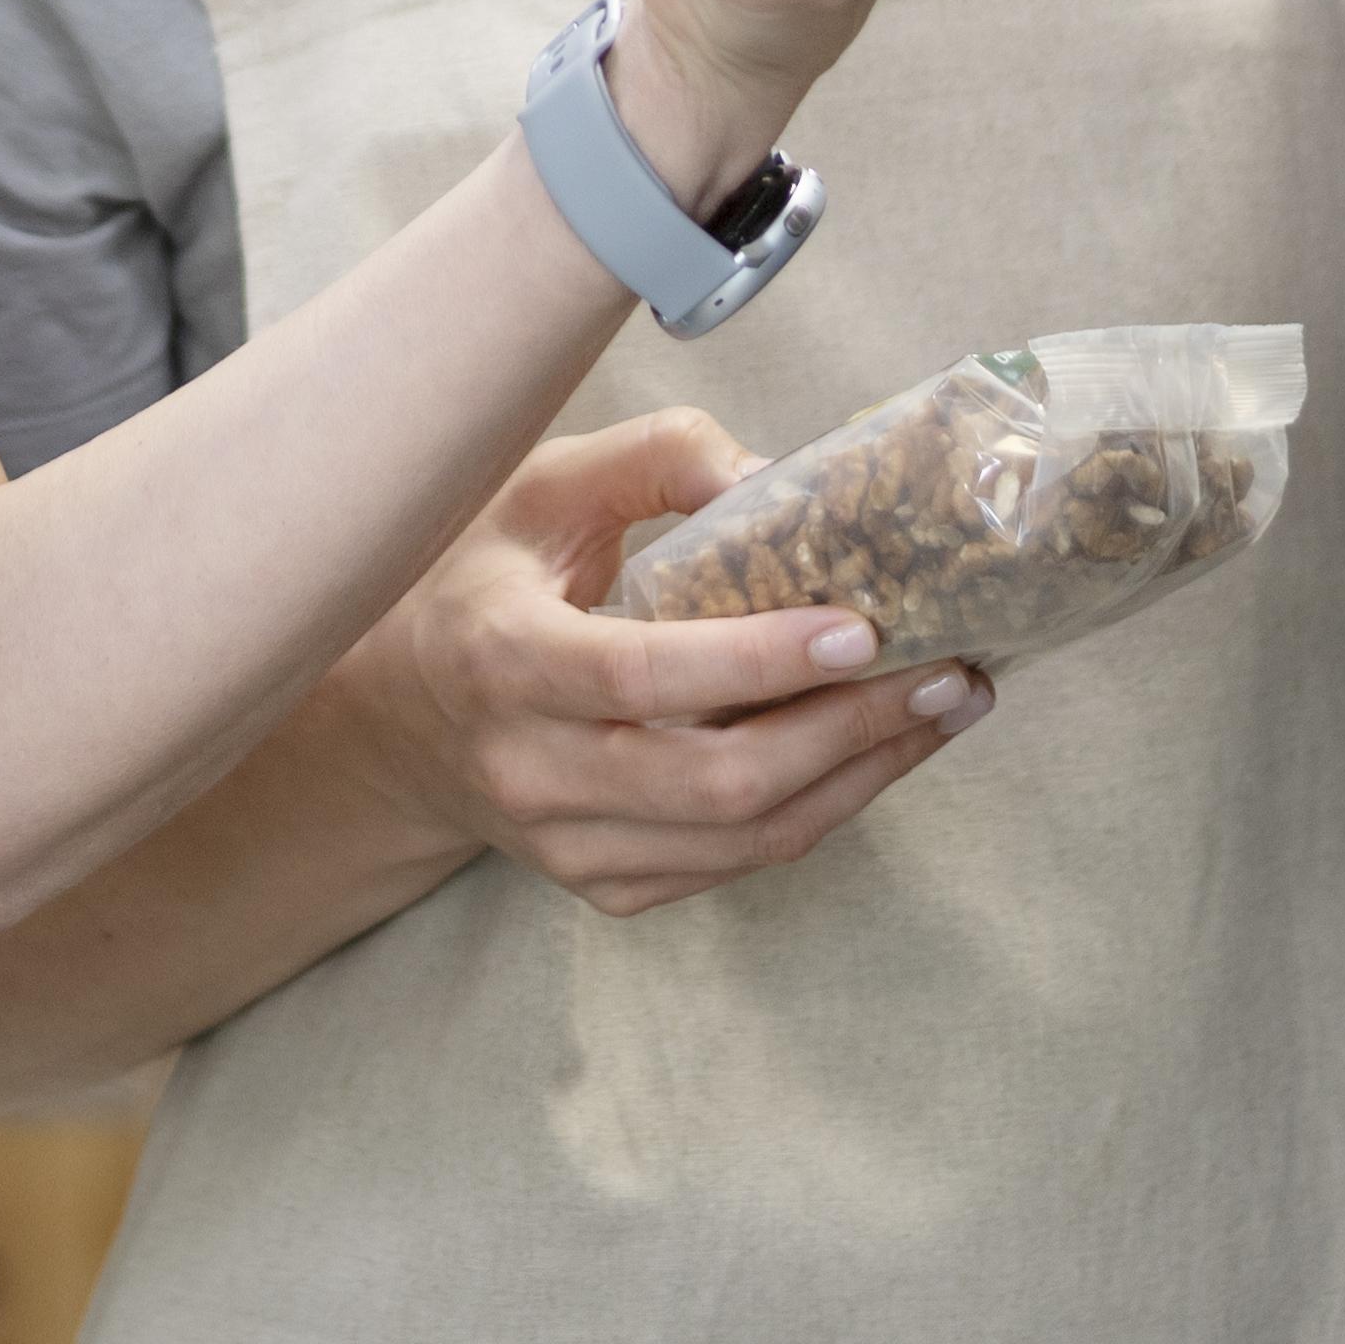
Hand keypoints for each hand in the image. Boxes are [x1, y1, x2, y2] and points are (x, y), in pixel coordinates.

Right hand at [338, 412, 985, 918]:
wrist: (396, 715)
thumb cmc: (482, 577)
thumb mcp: (541, 488)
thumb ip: (650, 460)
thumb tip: (770, 475)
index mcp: (502, 657)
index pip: (642, 677)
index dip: (758, 661)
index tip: (861, 625)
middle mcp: (528, 770)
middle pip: (714, 784)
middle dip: (850, 731)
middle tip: (948, 672)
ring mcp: (565, 844)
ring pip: (742, 840)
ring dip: (862, 778)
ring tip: (944, 709)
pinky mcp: (603, 885)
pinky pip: (734, 865)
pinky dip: (820, 811)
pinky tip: (873, 753)